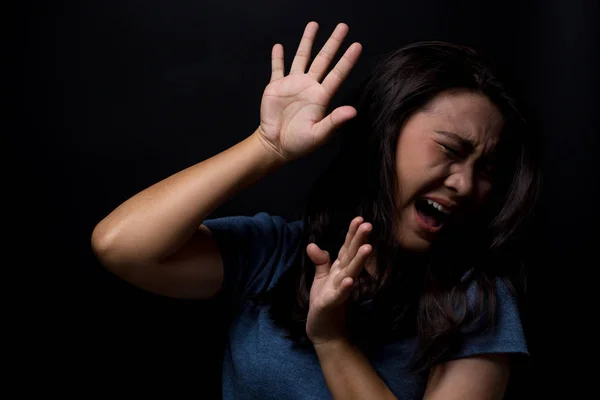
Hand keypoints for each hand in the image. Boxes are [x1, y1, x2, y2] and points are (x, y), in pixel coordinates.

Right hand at [256, 21, 361, 161]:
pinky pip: (277, 68)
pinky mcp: (276, 87)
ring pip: (302, 57)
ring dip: (307, 41)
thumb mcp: (318, 135)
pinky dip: (277, 58)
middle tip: (343, 26)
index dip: (347, 60)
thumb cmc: (299, 144)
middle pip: (323, 59)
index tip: (357, 45)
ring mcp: (293, 84)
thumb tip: (352, 111)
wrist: (276, 145)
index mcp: (321, 97)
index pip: (337, 74)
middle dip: (333, 43)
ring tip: (313, 25)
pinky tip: (279, 46)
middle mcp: (309, 86)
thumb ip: (334, 121)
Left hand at [305, 216, 372, 345]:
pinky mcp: (332, 303)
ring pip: (350, 272)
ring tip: (367, 248)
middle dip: (359, 241)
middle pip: (351, 256)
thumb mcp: (320, 278)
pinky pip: (340, 294)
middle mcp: (343, 277)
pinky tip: (350, 280)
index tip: (359, 219)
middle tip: (368, 225)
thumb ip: (320, 261)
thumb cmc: (324, 300)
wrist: (323, 329)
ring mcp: (340, 290)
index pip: (347, 248)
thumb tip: (312, 244)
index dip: (352, 234)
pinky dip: (345, 287)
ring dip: (358, 261)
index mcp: (339, 269)